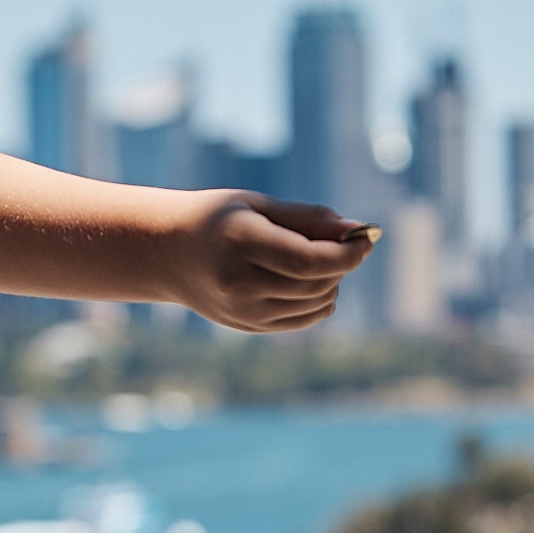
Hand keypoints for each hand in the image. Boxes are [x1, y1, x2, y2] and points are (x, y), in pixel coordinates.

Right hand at [170, 192, 376, 331]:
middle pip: (315, 283)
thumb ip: (308, 218)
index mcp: (241, 243)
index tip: (366, 238)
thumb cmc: (217, 219)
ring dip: (332, 282)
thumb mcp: (258, 206)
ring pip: (313, 305)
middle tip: (346, 243)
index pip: (308, 260)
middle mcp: (240, 283)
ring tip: (323, 259)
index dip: (346, 254)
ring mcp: (242, 310)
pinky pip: (302, 320)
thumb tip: (358, 231)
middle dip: (342, 264)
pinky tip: (313, 281)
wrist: (167, 253)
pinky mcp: (247, 326)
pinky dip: (319, 302)